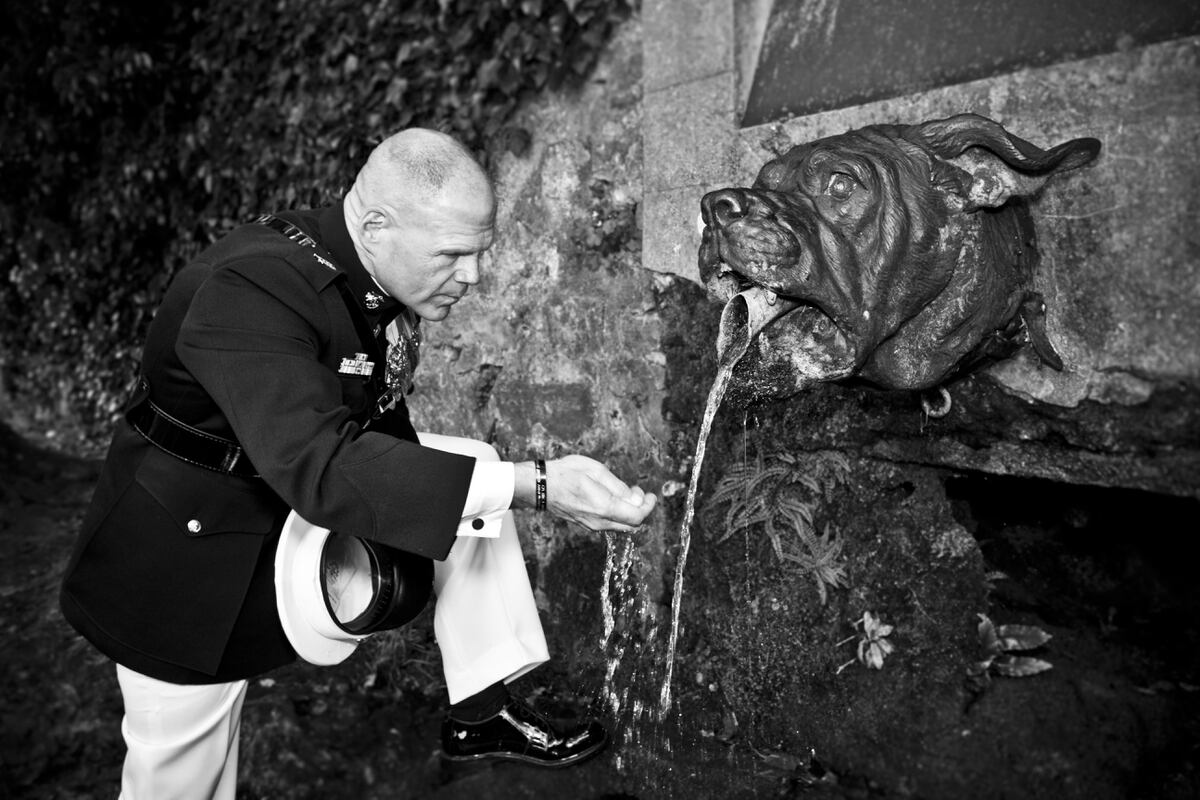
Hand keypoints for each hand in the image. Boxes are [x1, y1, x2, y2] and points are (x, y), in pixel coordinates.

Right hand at [520, 455, 656, 532]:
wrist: (540, 486)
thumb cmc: (566, 473)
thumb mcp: (596, 471)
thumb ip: (619, 487)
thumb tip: (636, 499)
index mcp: (603, 507)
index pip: (636, 517)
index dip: (648, 507)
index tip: (651, 495)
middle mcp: (599, 522)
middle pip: (631, 525)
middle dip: (640, 510)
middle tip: (639, 493)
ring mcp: (591, 526)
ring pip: (620, 526)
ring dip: (629, 512)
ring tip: (626, 492)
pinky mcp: (586, 525)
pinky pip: (609, 524)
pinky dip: (618, 514)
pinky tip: (612, 498)